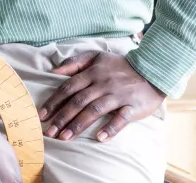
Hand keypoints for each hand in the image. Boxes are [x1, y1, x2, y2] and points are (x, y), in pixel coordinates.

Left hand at [37, 51, 164, 142]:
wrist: (152, 70)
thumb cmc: (120, 66)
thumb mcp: (96, 57)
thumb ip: (74, 62)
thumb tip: (54, 71)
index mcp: (92, 73)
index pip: (68, 88)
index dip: (54, 102)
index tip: (42, 115)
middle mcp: (103, 84)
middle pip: (78, 102)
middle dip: (62, 118)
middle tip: (49, 132)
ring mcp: (118, 96)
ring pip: (95, 110)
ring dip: (79, 125)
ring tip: (65, 137)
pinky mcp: (133, 106)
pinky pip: (121, 118)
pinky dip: (111, 128)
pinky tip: (100, 138)